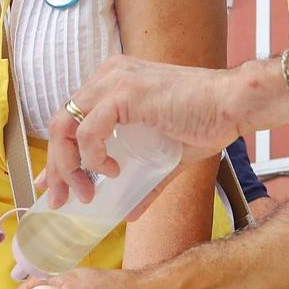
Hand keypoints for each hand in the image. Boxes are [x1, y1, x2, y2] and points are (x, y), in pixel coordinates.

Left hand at [36, 56, 263, 208]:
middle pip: (59, 123)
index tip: (53, 186)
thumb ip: (145, 181)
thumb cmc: (208, 121)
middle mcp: (108, 76)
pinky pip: (89, 130)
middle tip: (60, 199)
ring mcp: (114, 81)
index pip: (69, 118)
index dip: (57, 155)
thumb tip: (129, 213)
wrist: (235, 103)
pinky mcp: (125, 93)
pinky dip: (93, 156)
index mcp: (113, 83)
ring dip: (69, 166)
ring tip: (87, 192)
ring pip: (65, 126)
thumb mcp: (166, 156)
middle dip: (55, 167)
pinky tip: (112, 170)